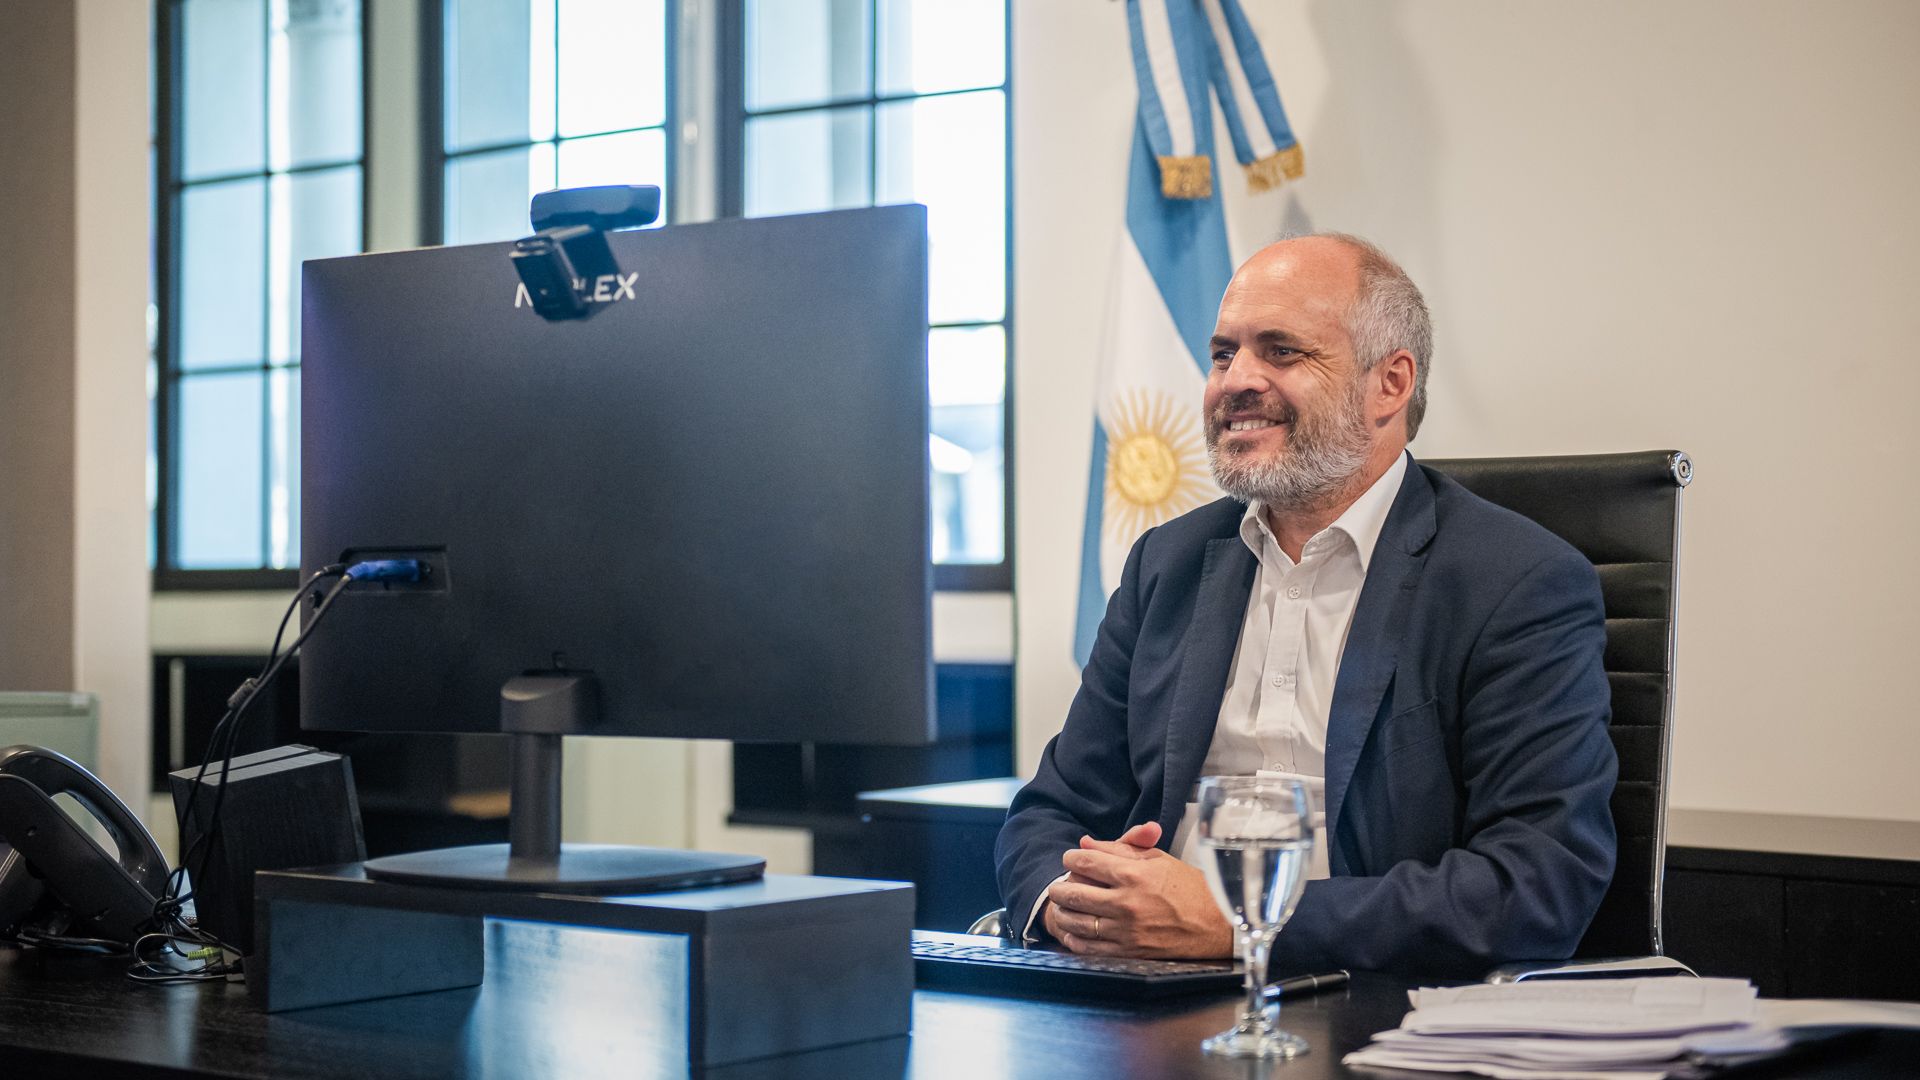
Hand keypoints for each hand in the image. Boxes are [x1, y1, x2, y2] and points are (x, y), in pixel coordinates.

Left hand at [1042, 821, 1232, 959]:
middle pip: (1073, 893)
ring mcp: (1126, 930)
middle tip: (1059, 886)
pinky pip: (1088, 948)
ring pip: (1076, 921)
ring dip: (1062, 912)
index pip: (1085, 862)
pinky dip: (1074, 939)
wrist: (1216, 924)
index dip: (1071, 859)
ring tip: (1062, 907)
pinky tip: (1073, 931)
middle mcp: (1126, 902)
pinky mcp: (1129, 952)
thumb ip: (1121, 848)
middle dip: (1060, 887)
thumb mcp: (1158, 858)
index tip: (1070, 859)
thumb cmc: (1189, 888)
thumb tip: (1087, 843)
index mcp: (1133, 875)